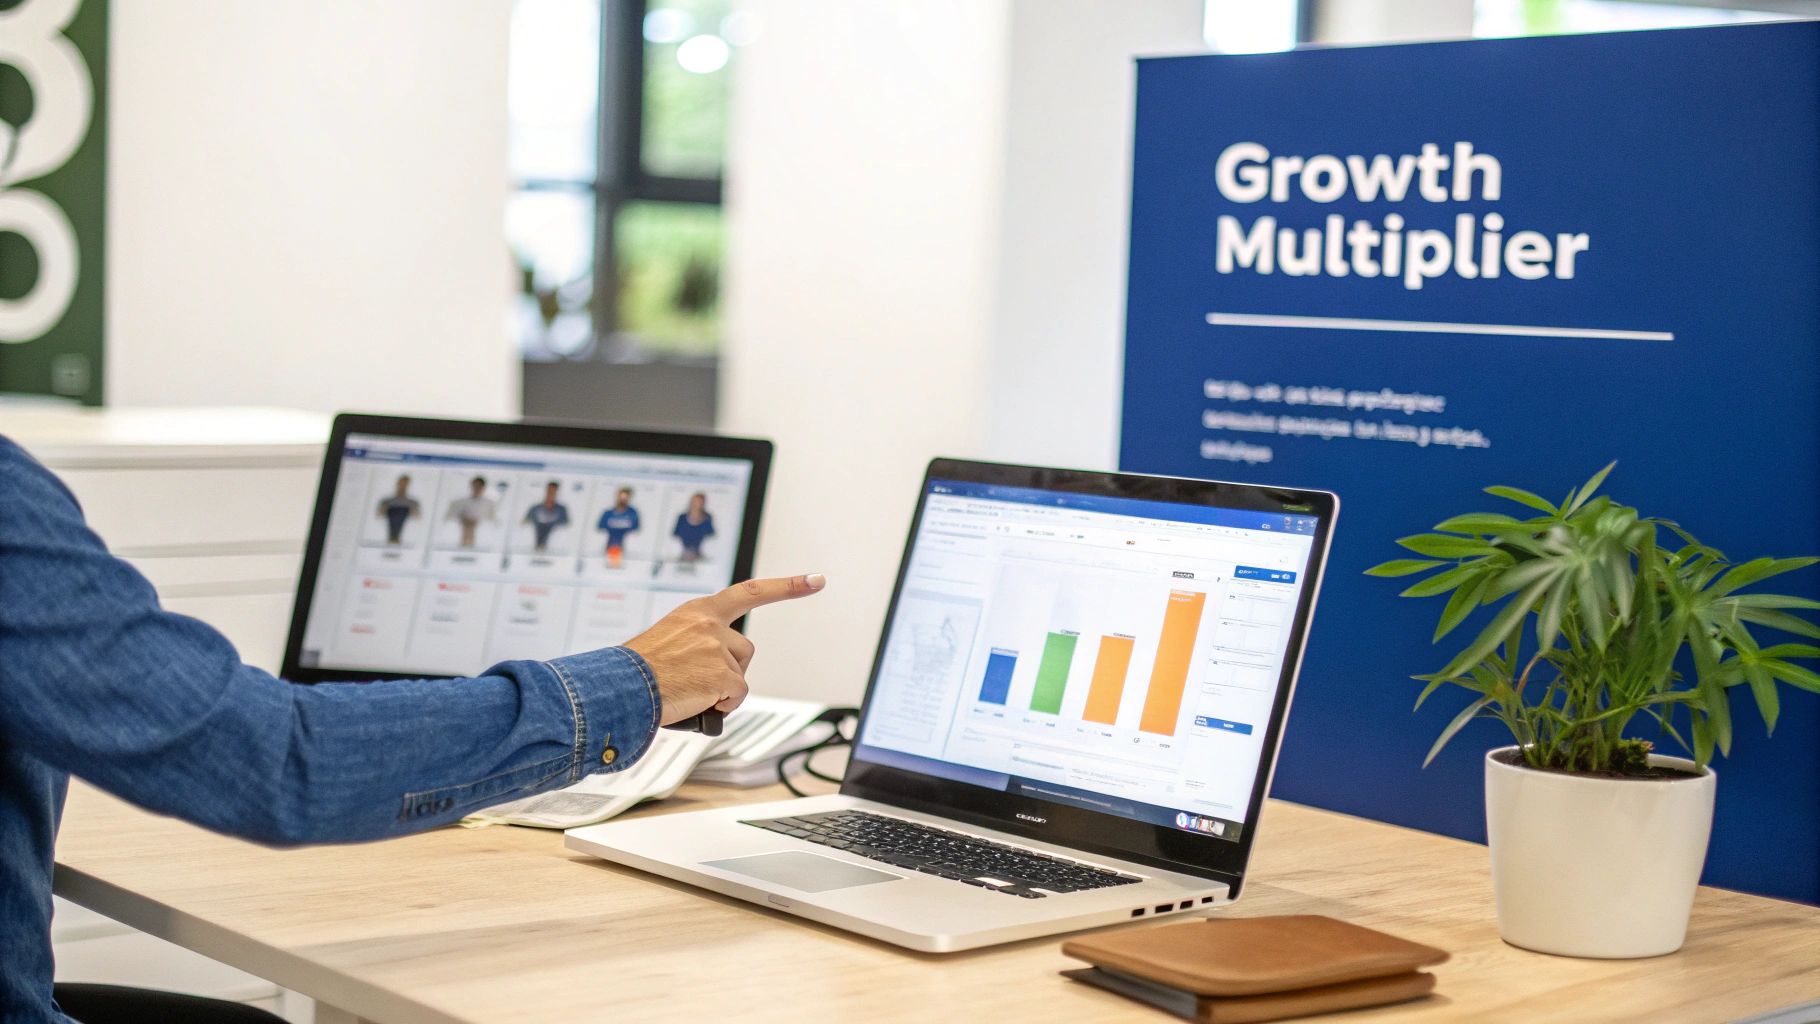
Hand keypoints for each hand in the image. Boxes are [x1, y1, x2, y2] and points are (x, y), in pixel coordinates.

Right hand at [626, 573, 825, 724]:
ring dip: (723, 688)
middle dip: (731, 669)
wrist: (619, 687)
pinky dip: (723, 705)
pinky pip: (737, 696)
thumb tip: (706, 670)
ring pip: (739, 675)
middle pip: (744, 650)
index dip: (786, 586)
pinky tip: (698, 703)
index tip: (814, 580)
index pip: (750, 592)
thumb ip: (692, 644)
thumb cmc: (635, 671)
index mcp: (696, 612)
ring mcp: (717, 648)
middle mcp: (710, 624)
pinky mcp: (722, 674)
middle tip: (701, 682)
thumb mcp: (664, 642)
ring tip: (691, 692)